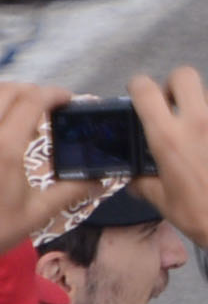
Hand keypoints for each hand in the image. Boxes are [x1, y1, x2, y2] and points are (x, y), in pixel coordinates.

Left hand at [0, 82, 99, 252]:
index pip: (32, 101)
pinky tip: (3, 127)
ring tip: (21, 113)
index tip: (68, 100)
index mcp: (6, 148)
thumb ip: (70, 190)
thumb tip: (102, 178)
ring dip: (7, 96)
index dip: (54, 94)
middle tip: (46, 104)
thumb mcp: (37, 214)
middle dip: (30, 90)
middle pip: (7, 90)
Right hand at [130, 71, 207, 275]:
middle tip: (178, 104)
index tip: (143, 95)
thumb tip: (134, 175)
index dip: (140, 86)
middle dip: (177, 86)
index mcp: (167, 135)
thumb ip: (142, 179)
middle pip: (185, 75)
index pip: (144, 88)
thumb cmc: (197, 214)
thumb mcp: (159, 197)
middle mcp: (198, 122)